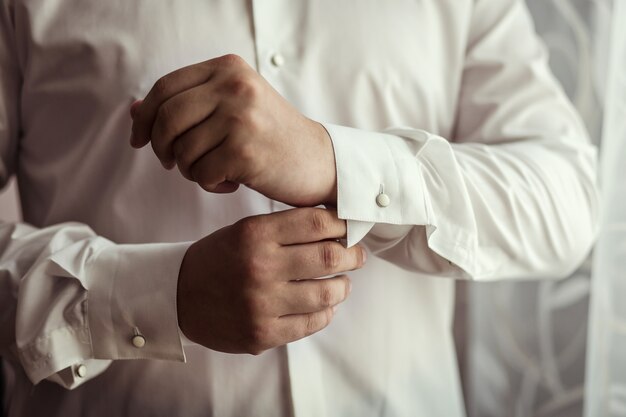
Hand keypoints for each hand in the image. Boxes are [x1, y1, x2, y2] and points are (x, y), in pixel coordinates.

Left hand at [130, 54, 336, 206]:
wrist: (319, 161)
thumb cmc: (271, 136)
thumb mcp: (231, 108)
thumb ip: (186, 104)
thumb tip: (134, 111)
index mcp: (228, 68)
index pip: (164, 88)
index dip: (144, 117)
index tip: (139, 140)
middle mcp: (234, 86)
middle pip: (165, 118)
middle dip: (160, 147)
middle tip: (171, 163)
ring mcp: (240, 118)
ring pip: (181, 150)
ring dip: (189, 170)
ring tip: (214, 171)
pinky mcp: (244, 151)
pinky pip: (200, 174)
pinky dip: (210, 185)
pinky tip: (231, 183)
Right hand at [177, 208, 365, 354]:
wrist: (179, 296)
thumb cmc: (220, 258)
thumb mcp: (246, 231)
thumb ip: (287, 228)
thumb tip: (338, 226)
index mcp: (255, 234)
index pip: (317, 222)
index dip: (343, 224)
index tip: (351, 228)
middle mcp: (260, 267)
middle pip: (330, 257)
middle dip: (353, 255)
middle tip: (357, 255)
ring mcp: (262, 304)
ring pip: (327, 293)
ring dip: (343, 286)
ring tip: (342, 283)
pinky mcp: (262, 334)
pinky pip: (312, 323)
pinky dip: (326, 312)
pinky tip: (324, 305)